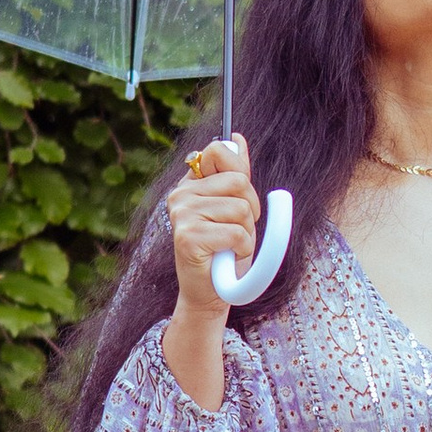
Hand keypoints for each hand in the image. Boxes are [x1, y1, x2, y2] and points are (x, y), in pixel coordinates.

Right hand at [167, 138, 261, 312]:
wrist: (211, 293)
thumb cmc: (225, 250)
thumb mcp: (235, 207)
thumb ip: (235, 173)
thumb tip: (236, 138)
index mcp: (190, 183)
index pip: (218, 151)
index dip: (241, 175)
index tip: (238, 199)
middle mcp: (180, 195)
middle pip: (239, 181)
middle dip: (251, 208)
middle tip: (237, 229)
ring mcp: (181, 215)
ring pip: (241, 209)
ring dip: (247, 232)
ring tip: (230, 246)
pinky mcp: (187, 238)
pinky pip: (237, 233)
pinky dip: (242, 248)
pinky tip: (226, 256)